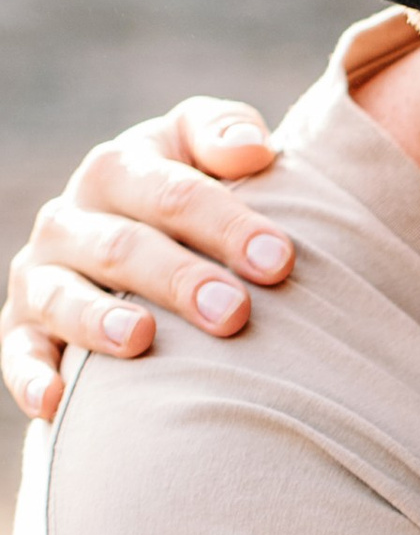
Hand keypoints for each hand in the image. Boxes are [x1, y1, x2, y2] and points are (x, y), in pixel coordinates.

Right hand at [3, 99, 288, 420]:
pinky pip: (21, 353)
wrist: (144, 243)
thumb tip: (252, 151)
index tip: (279, 260)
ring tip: (141, 338)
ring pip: (63, 297)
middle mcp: (71, 220)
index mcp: (119, 170)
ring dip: (99, 320)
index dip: (226, 223)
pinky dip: (33, 377)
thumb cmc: (193, 198)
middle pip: (122, 247)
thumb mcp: (202, 152)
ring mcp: (42, 276)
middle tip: (234, 313)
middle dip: (178, 279)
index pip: (172, 192)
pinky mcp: (24, 330)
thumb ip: (225, 133)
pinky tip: (58, 402)